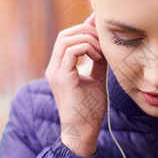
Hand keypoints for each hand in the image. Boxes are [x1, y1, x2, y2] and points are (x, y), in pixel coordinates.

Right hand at [45, 13, 106, 156]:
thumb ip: (97, 59)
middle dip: (85, 31)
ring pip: (66, 40)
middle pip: (64, 35)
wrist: (83, 131)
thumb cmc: (90, 108)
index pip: (66, 38)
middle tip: (103, 39)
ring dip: (87, 39)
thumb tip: (103, 41)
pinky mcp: (62, 78)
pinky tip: (99, 58)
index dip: (83, 28)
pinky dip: (87, 48)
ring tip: (102, 51)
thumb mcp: (96, 78)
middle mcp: (53, 69)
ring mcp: (55, 73)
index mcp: (59, 68)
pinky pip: (72, 51)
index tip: (100, 26)